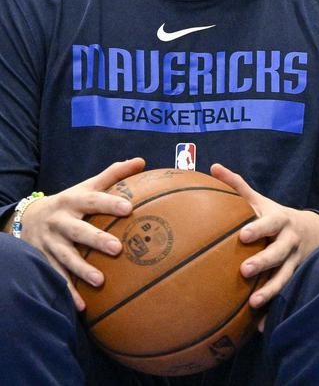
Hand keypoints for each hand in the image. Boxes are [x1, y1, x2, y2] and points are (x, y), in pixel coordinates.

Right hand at [12, 158, 143, 310]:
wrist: (28, 218)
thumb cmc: (70, 202)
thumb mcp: (87, 186)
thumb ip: (113, 174)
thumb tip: (141, 161)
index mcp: (72, 201)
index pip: (93, 201)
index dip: (109, 203)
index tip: (129, 208)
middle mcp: (59, 222)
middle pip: (78, 231)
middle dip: (96, 239)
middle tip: (117, 248)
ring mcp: (50, 243)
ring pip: (65, 257)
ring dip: (81, 270)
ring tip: (101, 281)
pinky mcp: (44, 260)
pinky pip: (56, 277)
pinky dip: (68, 292)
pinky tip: (82, 306)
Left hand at [210, 164, 318, 327]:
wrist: (313, 232)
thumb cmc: (274, 217)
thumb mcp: (260, 200)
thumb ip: (237, 186)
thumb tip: (212, 166)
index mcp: (279, 221)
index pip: (268, 224)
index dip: (258, 229)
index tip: (243, 235)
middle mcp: (289, 242)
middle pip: (278, 253)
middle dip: (263, 262)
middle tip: (245, 270)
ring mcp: (294, 262)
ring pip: (285, 277)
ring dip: (270, 291)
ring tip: (253, 303)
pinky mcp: (294, 279)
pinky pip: (285, 296)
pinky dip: (272, 313)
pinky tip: (260, 328)